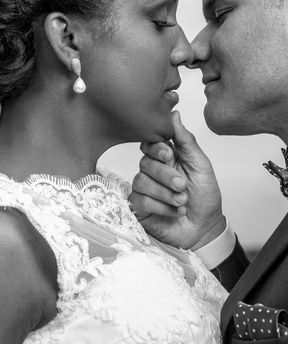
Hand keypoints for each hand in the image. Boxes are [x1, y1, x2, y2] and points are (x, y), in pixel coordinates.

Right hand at [129, 111, 225, 249]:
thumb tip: (174, 114)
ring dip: (166, 194)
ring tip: (182, 201)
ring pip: (142, 181)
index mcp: (165, 157)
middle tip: (182, 185)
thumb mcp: (201, 166)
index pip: (150, 143)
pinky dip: (162, 206)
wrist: (205, 229)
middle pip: (145, 162)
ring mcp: (143, 188)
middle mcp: (151, 171)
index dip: (156, 148)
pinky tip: (175, 211)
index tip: (169, 155)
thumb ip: (186, 141)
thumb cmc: (204, 197)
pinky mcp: (138, 206)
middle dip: (166, 175)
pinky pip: (140, 200)